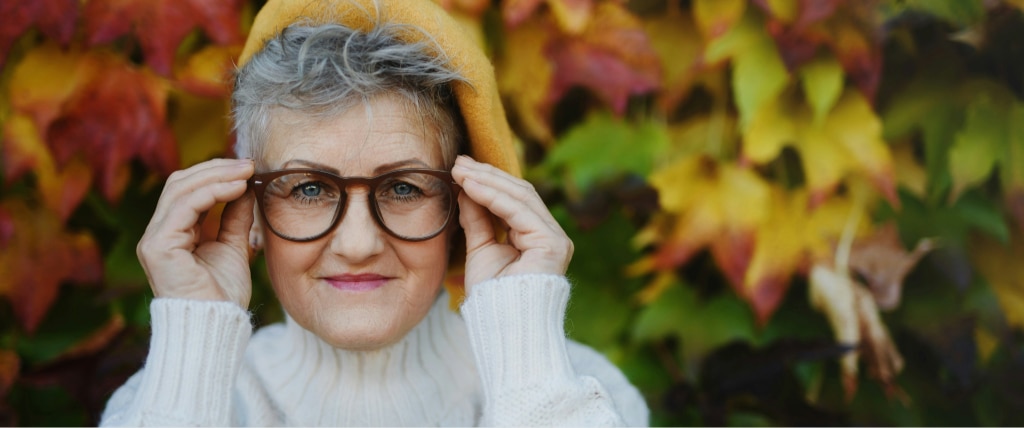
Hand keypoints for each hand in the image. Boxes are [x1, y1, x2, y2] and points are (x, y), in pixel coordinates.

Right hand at [137, 158, 255, 307]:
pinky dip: (211, 192)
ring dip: (216, 175)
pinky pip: (183, 207)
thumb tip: (247, 186)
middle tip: (248, 164)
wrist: (217, 325)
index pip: (187, 190)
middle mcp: (158, 233)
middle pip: (180, 183)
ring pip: (179, 189)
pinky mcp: (158, 247)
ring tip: (246, 172)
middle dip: (216, 169)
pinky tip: (237, 188)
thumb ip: (235, 217)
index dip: (216, 174)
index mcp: (173, 233)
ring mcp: (154, 239)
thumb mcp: (234, 246)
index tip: (249, 168)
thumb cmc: (223, 294)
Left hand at [451, 156, 572, 289]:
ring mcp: (555, 238)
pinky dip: (493, 196)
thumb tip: (465, 187)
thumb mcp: (480, 249)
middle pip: (519, 192)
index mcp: (536, 237)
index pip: (513, 199)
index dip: (487, 181)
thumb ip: (477, 219)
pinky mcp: (553, 244)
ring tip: (460, 171)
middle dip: (486, 175)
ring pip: (521, 196)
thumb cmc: (492, 297)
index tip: (458, 169)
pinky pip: (520, 211)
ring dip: (487, 181)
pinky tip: (471, 187)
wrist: (503, 328)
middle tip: (457, 163)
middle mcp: (550, 234)